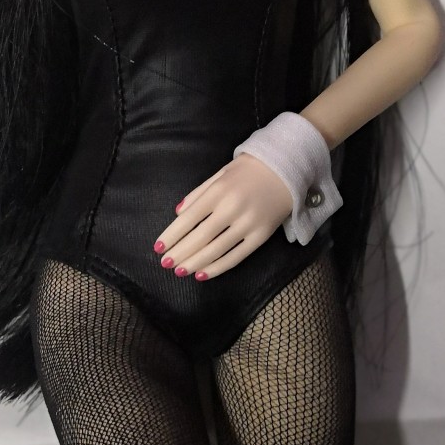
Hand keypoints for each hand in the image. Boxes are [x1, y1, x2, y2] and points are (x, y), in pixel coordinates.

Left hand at [153, 154, 293, 280]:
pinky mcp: (261, 236)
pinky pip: (236, 257)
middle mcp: (232, 209)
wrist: (286, 170)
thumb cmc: (248, 171)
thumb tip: (178, 214)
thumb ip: (197, 193)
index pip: (189, 219)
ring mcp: (248, 224)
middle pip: (200, 237)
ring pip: (216, 250)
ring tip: (179, 271)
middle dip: (179, 253)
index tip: (158, 248)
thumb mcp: (220, 174)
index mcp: (219, 191)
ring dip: (194, 263)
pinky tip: (202, 274)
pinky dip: (217, 268)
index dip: (172, 235)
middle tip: (165, 264)